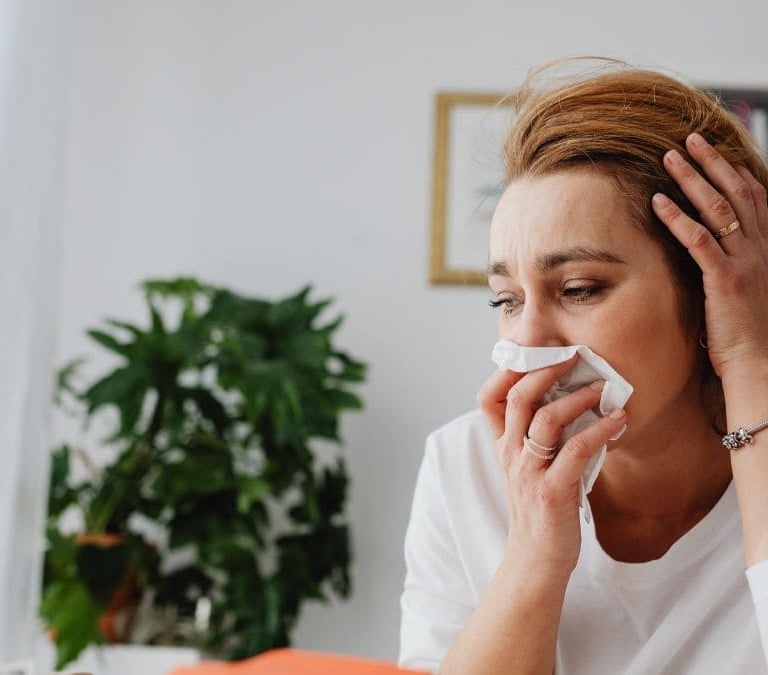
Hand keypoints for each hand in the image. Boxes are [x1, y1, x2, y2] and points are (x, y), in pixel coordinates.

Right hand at [476, 357, 626, 576]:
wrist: (536, 559)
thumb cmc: (539, 510)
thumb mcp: (528, 468)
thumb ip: (539, 437)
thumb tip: (571, 399)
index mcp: (503, 446)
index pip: (488, 398)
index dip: (506, 370)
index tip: (536, 352)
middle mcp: (511, 454)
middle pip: (518, 397)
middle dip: (546, 370)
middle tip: (574, 356)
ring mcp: (529, 472)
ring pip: (546, 419)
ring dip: (578, 398)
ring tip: (603, 389)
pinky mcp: (553, 491)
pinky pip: (576, 450)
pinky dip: (600, 430)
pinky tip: (618, 421)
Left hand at [651, 133, 767, 379]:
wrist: (761, 365)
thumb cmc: (749, 335)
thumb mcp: (745, 292)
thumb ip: (732, 268)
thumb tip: (711, 258)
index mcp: (767, 250)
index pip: (755, 200)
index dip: (736, 173)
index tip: (718, 154)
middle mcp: (761, 249)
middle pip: (737, 192)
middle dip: (712, 163)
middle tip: (689, 139)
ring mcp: (745, 262)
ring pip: (718, 208)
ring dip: (692, 179)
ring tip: (669, 157)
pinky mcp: (725, 279)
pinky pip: (698, 240)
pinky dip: (676, 218)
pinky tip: (656, 202)